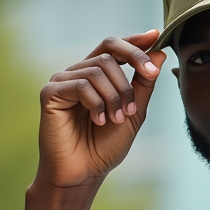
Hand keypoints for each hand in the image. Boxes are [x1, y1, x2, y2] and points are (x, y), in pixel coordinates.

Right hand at [36, 30, 165, 188]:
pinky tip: (99, 121)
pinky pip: (81, 85)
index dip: (134, 40)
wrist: (83, 173)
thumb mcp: (134, 112)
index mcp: (97, 76)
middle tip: (136, 105)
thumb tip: (160, 52)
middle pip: (108, 52)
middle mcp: (78, 73)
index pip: (114, 47)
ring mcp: (62, 81)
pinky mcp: (50, 93)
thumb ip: (144, 84)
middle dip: (130, 75)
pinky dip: (96, 103)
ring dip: (115, 97)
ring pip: (98, 71)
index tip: (155, 36)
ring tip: (116, 119)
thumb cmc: (105, 147)